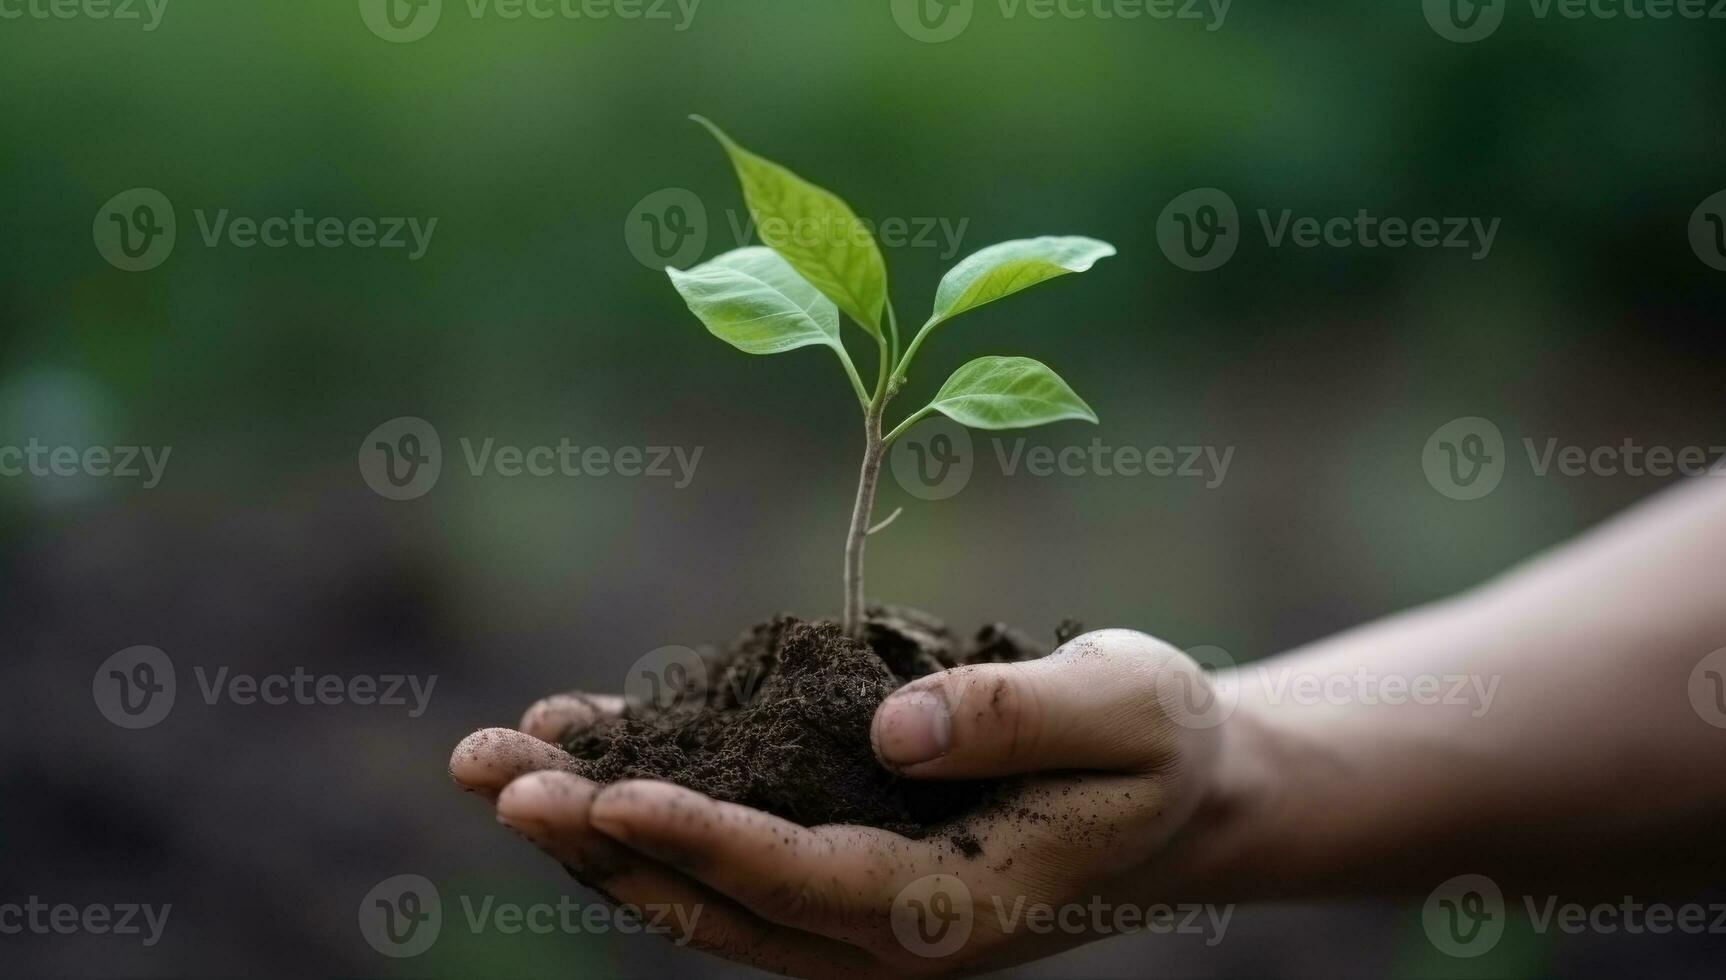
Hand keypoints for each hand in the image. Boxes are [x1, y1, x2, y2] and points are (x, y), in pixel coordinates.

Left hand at [449, 630, 1234, 977]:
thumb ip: (1016, 716)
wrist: (1174, 796)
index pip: (803, 880)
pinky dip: (645, 793)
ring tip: (487, 759)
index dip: (700, 837)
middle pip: (713, 897)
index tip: (602, 794)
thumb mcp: (1123, 710)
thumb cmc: (1156, 745)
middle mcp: (880, 932)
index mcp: (953, 908)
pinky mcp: (832, 861)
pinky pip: (721, 839)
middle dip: (596, 837)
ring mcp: (847, 908)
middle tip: (490, 773)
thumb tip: (891, 732)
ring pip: (694, 882)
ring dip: (590, 824)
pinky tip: (578, 739)